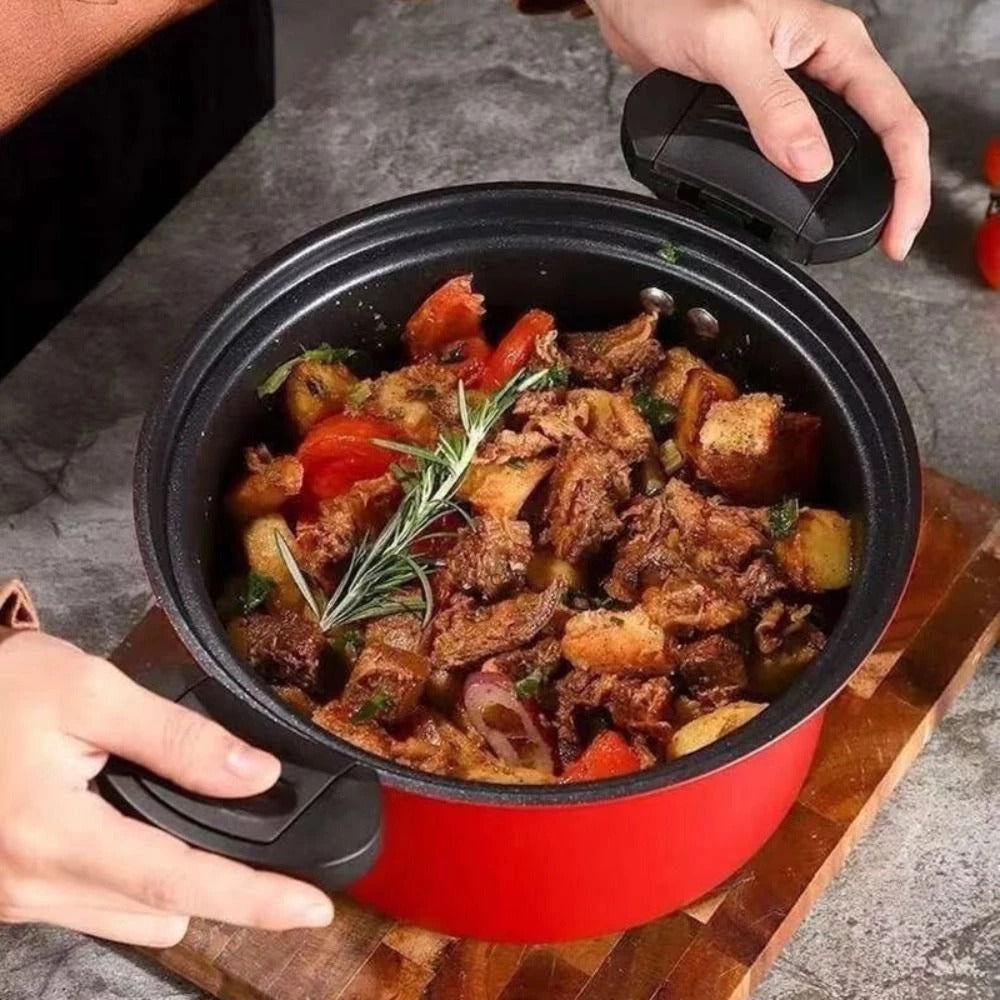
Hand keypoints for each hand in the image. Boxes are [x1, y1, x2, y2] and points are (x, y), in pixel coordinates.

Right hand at [0, 631, 333, 945]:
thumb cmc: (0, 689)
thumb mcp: (91, 692)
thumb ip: (177, 739)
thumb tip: (255, 775)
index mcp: (55, 837)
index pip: (178, 883)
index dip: (253, 900)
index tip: (312, 910)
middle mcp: (34, 886)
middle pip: (163, 910)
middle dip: (224, 886)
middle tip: (267, 850)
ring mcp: (19, 898)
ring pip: (134, 916)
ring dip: (175, 883)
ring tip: (193, 822)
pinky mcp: (14, 894)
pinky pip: (99, 905)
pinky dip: (135, 878)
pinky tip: (140, 830)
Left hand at [590, 0, 929, 259]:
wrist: (632, 3)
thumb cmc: (675, 2)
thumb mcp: (726, 46)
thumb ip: (769, 101)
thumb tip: (810, 163)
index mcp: (834, 43)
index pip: (895, 116)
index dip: (907, 179)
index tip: (898, 232)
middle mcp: (822, 66)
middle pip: (880, 135)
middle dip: (892, 191)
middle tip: (887, 242)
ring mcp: (794, 90)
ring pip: (842, 146)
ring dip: (851, 190)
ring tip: (856, 233)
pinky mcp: (762, 110)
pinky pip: (796, 151)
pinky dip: (806, 185)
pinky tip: (801, 208)